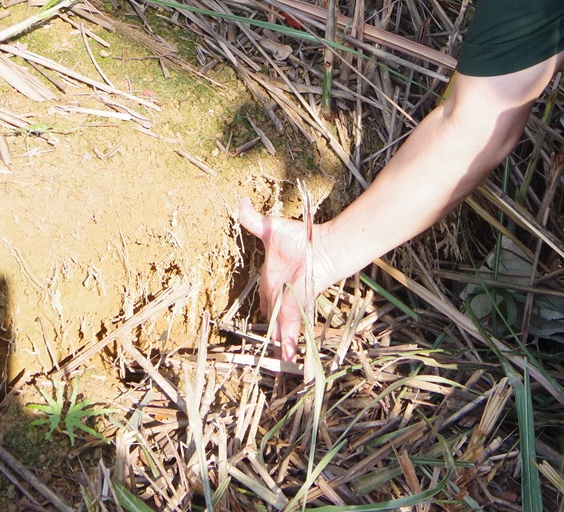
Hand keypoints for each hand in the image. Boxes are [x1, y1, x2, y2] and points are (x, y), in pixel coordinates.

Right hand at [235, 203, 339, 359]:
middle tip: (269, 347)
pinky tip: (287, 359)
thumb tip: (240, 201)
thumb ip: (252, 219)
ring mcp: (287, 305)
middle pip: (273, 318)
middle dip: (272, 333)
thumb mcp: (270, 229)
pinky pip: (287, 334)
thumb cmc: (300, 239)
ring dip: (279, 344)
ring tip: (279, 362)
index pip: (266, 299)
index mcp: (271, 280)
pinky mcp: (293, 312)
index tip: (264, 314)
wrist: (323, 248)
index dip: (266, 308)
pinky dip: (286, 346)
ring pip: (280, 329)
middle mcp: (279, 295)